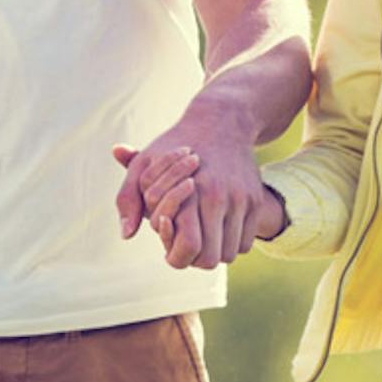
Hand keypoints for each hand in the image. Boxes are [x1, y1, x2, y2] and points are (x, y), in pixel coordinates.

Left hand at [110, 102, 271, 269]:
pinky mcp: (254, 201)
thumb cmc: (175, 146)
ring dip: (214, 251)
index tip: (169, 245)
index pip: (188, 249)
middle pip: (209, 259)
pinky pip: (245, 242)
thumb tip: (127, 235)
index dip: (175, 255)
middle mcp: (219, 198)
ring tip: (200, 237)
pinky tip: (216, 230)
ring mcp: (241, 200)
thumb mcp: (144, 166)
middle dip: (194, 257)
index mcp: (191, 193)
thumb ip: (128, 200)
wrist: (222, 122)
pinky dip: (231, 243)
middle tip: (185, 244)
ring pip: (229, 254)